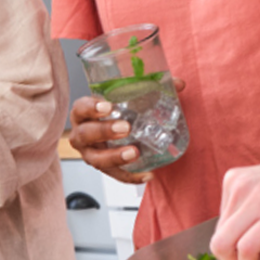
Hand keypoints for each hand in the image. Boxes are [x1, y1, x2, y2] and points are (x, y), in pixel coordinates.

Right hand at [67, 77, 185, 184]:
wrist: (111, 130)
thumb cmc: (118, 111)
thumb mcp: (129, 97)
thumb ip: (151, 88)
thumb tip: (179, 84)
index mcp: (84, 113)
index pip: (81, 108)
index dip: (91, 108)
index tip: (108, 106)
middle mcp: (82, 134)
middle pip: (85, 134)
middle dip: (104, 131)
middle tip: (126, 128)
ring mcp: (90, 153)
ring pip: (96, 158)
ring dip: (115, 156)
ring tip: (134, 152)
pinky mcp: (104, 167)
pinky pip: (115, 175)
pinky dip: (130, 176)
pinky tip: (147, 174)